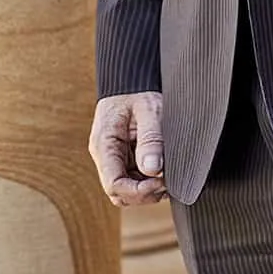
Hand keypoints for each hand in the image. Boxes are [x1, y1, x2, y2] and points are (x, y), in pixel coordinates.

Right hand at [89, 90, 167, 206]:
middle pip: (119, 192)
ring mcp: (115, 157)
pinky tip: (163, 171)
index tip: (160, 182)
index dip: (137, 192)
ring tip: (167, 176)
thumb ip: (151, 138)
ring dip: (147, 189)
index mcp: (104, 145)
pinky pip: (133, 178)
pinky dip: (148, 180)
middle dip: (143, 194)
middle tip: (167, 181)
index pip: (114, 184)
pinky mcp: (124, 156)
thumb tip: (153, 169)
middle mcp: (106, 155)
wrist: (132, 79)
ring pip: (127, 188)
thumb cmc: (138, 90)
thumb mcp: (149, 108)